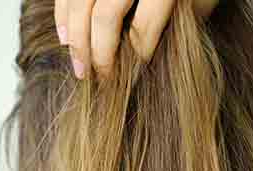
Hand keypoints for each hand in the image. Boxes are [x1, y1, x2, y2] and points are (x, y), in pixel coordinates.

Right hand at [55, 0, 218, 77]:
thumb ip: (190, 15)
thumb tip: (161, 51)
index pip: (144, 26)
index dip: (136, 56)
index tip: (134, 76)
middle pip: (104, 17)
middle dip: (99, 55)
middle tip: (100, 80)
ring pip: (79, 4)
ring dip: (75, 40)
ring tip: (80, 68)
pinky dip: (63, 15)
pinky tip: (65, 38)